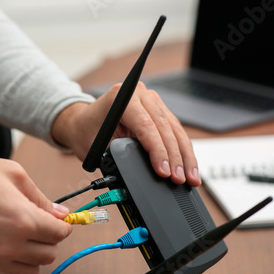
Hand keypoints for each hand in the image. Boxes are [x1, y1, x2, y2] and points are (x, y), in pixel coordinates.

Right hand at [0, 155, 71, 273]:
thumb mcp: (13, 174)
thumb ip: (41, 198)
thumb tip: (60, 213)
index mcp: (23, 221)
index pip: (59, 234)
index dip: (62, 225)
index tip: (57, 220)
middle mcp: (9, 246)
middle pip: (49, 254)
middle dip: (49, 239)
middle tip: (39, 225)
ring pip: (32, 271)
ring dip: (33, 255)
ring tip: (23, 237)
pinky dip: (13, 263)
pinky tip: (5, 244)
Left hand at [51, 82, 200, 186]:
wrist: (83, 122)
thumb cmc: (87, 132)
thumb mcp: (97, 147)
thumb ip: (118, 157)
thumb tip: (141, 175)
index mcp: (122, 96)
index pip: (146, 125)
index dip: (158, 151)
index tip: (163, 171)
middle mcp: (140, 94)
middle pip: (164, 128)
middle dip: (174, 157)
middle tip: (179, 179)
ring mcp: (152, 101)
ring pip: (175, 129)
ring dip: (184, 156)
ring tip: (190, 178)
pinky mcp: (160, 111)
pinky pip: (175, 131)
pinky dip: (183, 150)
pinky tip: (189, 167)